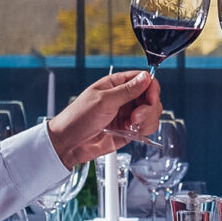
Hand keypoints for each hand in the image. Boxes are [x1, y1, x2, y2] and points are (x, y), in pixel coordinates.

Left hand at [46, 70, 160, 166]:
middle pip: (151, 97)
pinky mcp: (129, 130)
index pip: (144, 79)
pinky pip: (146, 127)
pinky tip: (130, 131)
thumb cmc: (78, 118)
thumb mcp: (103, 101)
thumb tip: (146, 77)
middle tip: (134, 117)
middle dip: (148, 108)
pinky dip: (144, 130)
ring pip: (152, 113)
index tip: (150, 99)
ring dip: (146, 120)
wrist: (69, 143)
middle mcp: (124, 98)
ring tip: (130, 125)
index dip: (151, 88)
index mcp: (116, 84)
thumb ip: (127, 90)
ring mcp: (127, 114)